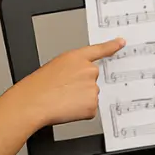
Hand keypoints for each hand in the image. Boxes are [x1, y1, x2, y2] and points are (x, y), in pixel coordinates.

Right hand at [4, 38, 124, 126]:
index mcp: (77, 58)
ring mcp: (92, 88)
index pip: (99, 50)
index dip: (111, 46)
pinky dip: (80, 112)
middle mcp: (88, 71)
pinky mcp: (92, 105)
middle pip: (92, 80)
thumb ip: (73, 68)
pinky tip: (66, 108)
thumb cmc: (38, 86)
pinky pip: (89, 109)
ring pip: (90, 96)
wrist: (33, 102)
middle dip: (82, 86)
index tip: (121, 42)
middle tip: (64, 90)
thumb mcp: (54, 67)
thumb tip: (79, 78)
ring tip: (61, 99)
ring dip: (79, 100)